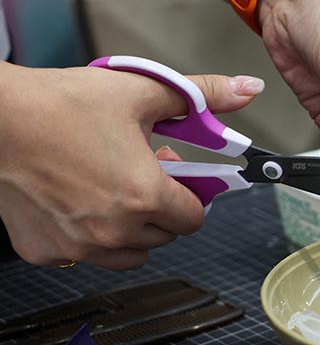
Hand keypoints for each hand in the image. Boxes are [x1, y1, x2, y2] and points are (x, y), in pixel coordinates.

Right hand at [0, 64, 261, 269]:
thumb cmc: (57, 104)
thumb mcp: (140, 91)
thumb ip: (202, 95)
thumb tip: (248, 89)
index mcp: (144, 197)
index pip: (195, 218)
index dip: (192, 194)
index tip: (180, 177)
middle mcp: (114, 231)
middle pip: (165, 235)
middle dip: (162, 207)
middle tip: (143, 173)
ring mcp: (79, 247)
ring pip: (131, 254)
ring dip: (133, 228)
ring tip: (113, 188)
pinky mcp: (47, 252)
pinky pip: (87, 256)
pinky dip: (91, 236)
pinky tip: (79, 201)